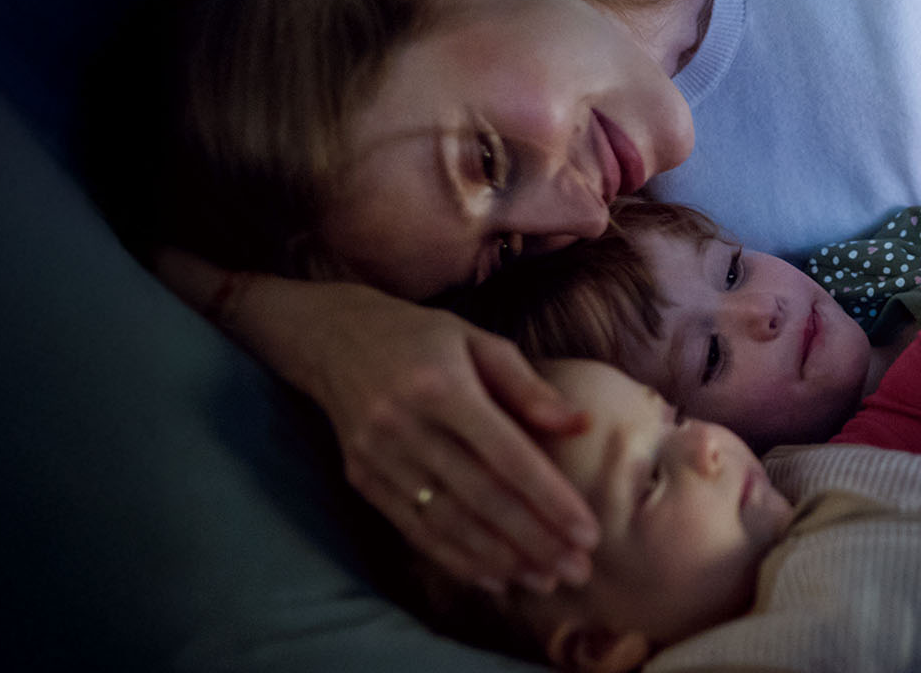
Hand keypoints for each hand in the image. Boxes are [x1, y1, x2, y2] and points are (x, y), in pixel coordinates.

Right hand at [153, 250, 597, 594]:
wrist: (332, 338)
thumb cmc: (421, 338)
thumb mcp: (478, 341)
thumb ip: (528, 388)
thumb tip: (579, 425)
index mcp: (440, 386)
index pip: (505, 454)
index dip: (549, 498)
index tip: (588, 532)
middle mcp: (405, 425)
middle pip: (480, 496)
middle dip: (534, 540)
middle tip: (577, 570)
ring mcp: (378, 456)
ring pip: (448, 522)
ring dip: (501, 559)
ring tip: (545, 580)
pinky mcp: (362, 479)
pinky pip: (415, 530)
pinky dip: (457, 559)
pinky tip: (496, 579)